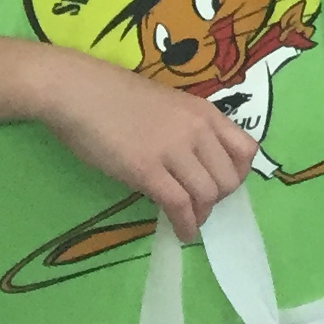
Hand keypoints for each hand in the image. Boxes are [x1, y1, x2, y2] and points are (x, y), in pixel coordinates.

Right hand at [35, 53, 256, 236]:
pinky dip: (185, 225)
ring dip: (201, 214)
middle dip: (218, 198)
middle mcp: (197, 131)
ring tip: (190, 221)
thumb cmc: (115, 96)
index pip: (247, 150)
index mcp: (205, 113)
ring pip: (208, 194)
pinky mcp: (146, 170)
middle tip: (201, 205)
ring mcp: (173, 150)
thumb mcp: (168, 106)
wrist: (77, 90)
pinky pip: (178, 205)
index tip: (223, 184)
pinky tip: (181, 233)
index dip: (238, 174)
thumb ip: (188, 129)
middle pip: (229, 178)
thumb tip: (196, 161)